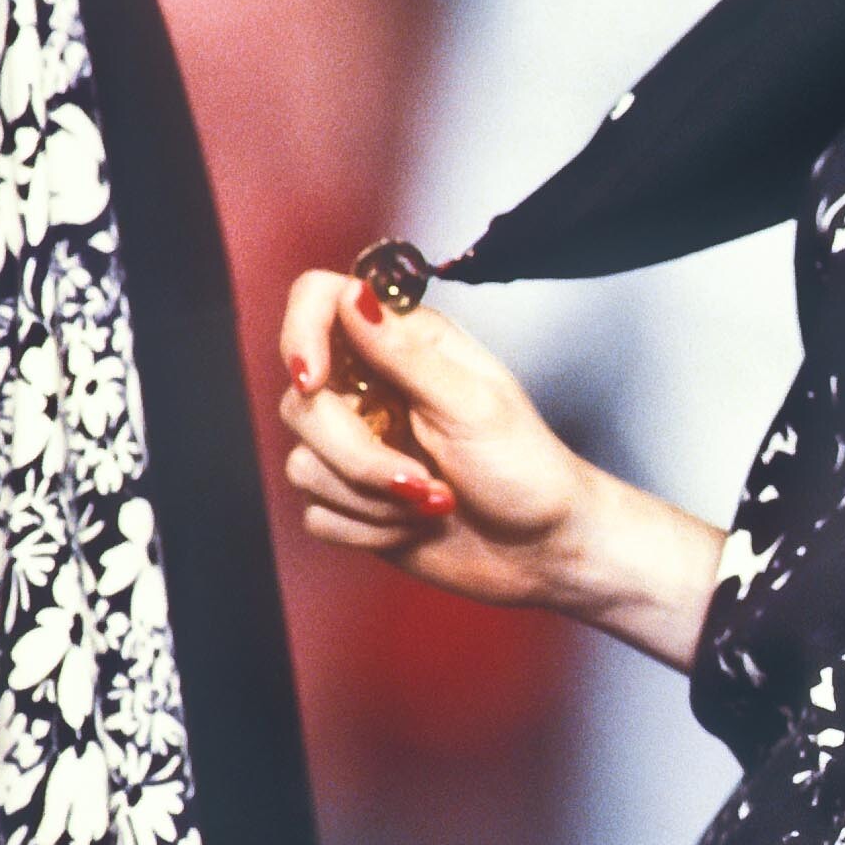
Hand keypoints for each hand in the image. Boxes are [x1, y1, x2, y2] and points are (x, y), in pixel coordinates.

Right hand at [278, 270, 728, 665]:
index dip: (301, 332)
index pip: (320, 300)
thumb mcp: (472, 404)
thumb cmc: (527, 469)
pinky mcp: (351, 501)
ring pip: (303, 464)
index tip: (314, 379)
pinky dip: (368, 529)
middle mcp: (371, 388)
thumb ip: (403, 352)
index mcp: (404, 345)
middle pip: (301, 403)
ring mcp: (357, 446)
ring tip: (435, 501)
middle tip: (422, 477)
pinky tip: (417, 525)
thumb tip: (352, 295)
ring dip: (373, 499)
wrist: (543, 550)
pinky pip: (317, 514)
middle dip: (358, 456)